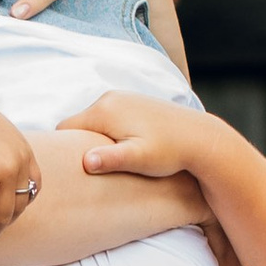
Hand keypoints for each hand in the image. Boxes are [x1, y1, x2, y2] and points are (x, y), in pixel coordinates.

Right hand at [68, 94, 218, 241]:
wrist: (200, 137)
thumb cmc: (170, 152)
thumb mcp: (140, 160)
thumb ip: (111, 159)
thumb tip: (87, 162)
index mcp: (104, 110)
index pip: (64, 129)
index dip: (66, 150)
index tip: (74, 169)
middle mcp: (109, 98)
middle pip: (77, 124)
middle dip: (80, 144)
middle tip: (92, 168)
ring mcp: (121, 96)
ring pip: (92, 120)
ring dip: (95, 138)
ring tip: (110, 159)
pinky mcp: (131, 100)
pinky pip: (107, 116)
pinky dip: (108, 131)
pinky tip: (124, 147)